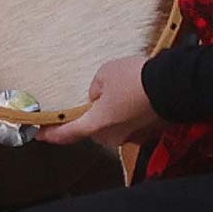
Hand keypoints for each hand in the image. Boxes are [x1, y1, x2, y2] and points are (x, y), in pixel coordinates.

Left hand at [44, 54, 159, 147]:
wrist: (173, 85)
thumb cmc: (135, 79)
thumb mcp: (104, 74)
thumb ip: (95, 89)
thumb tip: (99, 97)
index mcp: (97, 125)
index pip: (68, 133)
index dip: (51, 134)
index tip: (39, 133)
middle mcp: (113, 137)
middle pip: (94, 128)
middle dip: (93, 115)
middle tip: (96, 97)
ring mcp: (133, 137)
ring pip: (115, 126)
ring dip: (113, 113)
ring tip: (122, 90)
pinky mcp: (150, 133)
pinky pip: (133, 123)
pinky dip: (131, 113)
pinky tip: (137, 96)